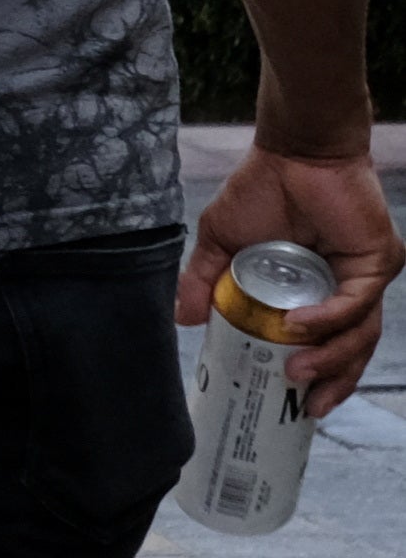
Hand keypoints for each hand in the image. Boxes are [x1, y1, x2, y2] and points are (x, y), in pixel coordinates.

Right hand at [187, 141, 396, 418]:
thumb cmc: (262, 190)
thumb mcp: (221, 242)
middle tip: (305, 406)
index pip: (331, 345)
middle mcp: (350, 289)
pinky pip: (356, 302)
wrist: (292, 151)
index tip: (293, 405)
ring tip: (295, 371)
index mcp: (320, 291)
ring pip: (360, 333)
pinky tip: (297, 326)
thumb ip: (203, 280)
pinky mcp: (377, 260)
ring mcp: (367, 276)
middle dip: (333, 382)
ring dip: (331, 358)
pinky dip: (329, 319)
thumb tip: (181, 320)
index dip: (320, 377)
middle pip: (354, 349)